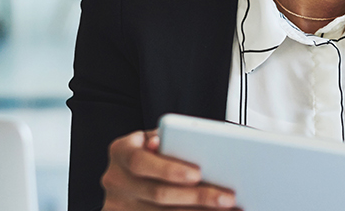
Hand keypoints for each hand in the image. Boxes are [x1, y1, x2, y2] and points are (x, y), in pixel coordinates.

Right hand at [101, 129, 238, 209]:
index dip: (170, 169)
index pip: (142, 162)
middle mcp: (115, 180)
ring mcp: (119, 205)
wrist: (130, 176)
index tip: (198, 174)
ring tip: (228, 210)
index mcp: (121, 152)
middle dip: (197, 197)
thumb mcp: (155, 140)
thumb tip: (195, 146)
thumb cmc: (152, 153)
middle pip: (158, 193)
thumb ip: (171, 140)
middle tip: (228, 198)